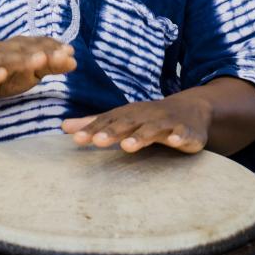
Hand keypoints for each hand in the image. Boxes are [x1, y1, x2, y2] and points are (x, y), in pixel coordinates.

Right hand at [0, 36, 75, 112]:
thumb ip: (51, 65)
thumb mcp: (31, 72)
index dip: (53, 46)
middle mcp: (3, 51)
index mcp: (17, 46)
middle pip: (24, 49)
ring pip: (6, 60)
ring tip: (38, 60)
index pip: (37, 43)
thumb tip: (74, 59)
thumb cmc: (6, 76)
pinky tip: (0, 74)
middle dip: (42, 51)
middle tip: (61, 55)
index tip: (70, 51)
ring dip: (21, 60)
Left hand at [61, 94, 211, 153]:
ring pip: (153, 129)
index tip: (77, 139)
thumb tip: (64, 126)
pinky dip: (180, 137)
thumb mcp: (122, 118)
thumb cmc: (149, 117)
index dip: (93, 129)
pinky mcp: (186, 130)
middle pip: (128, 123)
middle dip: (112, 131)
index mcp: (129, 114)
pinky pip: (183, 133)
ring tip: (127, 146)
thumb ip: (95, 123)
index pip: (108, 121)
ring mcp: (167, 122)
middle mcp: (146, 116)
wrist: (190, 108)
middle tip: (96, 140)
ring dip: (141, 136)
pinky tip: (174, 142)